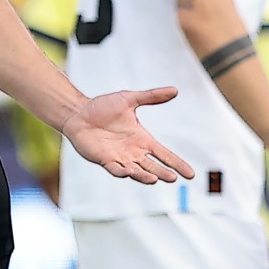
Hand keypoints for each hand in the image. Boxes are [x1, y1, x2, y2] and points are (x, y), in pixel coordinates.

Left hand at [57, 87, 192, 185]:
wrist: (79, 112)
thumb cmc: (103, 106)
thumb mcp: (130, 99)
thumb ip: (151, 96)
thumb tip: (175, 90)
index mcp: (142, 139)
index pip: (164, 154)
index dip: (177, 163)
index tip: (190, 174)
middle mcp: (133, 151)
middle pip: (152, 167)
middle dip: (163, 173)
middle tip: (173, 178)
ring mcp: (119, 157)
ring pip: (136, 171)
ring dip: (144, 176)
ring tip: (154, 179)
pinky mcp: (104, 159)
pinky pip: (115, 169)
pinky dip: (123, 172)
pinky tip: (130, 172)